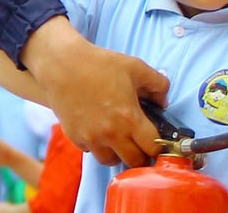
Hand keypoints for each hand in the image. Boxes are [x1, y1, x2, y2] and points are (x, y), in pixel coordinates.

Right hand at [21, 17, 169, 167]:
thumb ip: (159, 85)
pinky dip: (100, 146)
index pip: (152, 148)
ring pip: (111, 161)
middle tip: (142, 143)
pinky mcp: (76, 138)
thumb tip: (164, 102)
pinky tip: (102, 129)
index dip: (160, 146)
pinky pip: (92, 151)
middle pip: (134, 162)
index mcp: (129, 119)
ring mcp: (91, 139)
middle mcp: (110, 134)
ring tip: (121, 137)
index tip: (159, 141)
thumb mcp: (137, 67)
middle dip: (142, 155)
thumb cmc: (100, 65)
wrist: (64, 66)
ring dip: (119, 153)